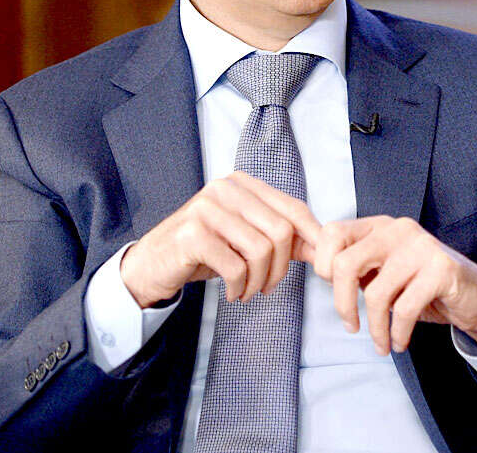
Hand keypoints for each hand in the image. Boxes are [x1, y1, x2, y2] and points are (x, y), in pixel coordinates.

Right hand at [121, 171, 320, 307]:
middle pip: (281, 231)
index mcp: (243, 184)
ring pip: (260, 250)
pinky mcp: (192, 234)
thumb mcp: (246, 241)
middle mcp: (226, 188)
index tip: (317, 265)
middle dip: (280, 268)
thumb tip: (324, 249)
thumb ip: (284, 239)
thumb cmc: (204, 251)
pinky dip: (238, 287)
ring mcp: (206, 208)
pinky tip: (230, 293)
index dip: (311, 239)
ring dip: (259, 282)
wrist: (151, 266)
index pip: (294, 208)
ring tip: (247, 291)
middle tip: (266, 288)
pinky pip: (235, 266)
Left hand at [313, 216, 476, 355]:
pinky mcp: (441, 269)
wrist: (476, 299)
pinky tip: (399, 342)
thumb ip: (354, 266)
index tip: (334, 293)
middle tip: (351, 326)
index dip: (323, 266)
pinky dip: (397, 332)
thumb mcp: (383, 272)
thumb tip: (311, 260)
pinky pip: (403, 308)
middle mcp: (398, 228)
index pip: (332, 233)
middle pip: (345, 263)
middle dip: (341, 303)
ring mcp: (421, 246)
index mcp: (379, 225)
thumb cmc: (423, 287)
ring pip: (375, 293)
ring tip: (381, 343)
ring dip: (374, 329)